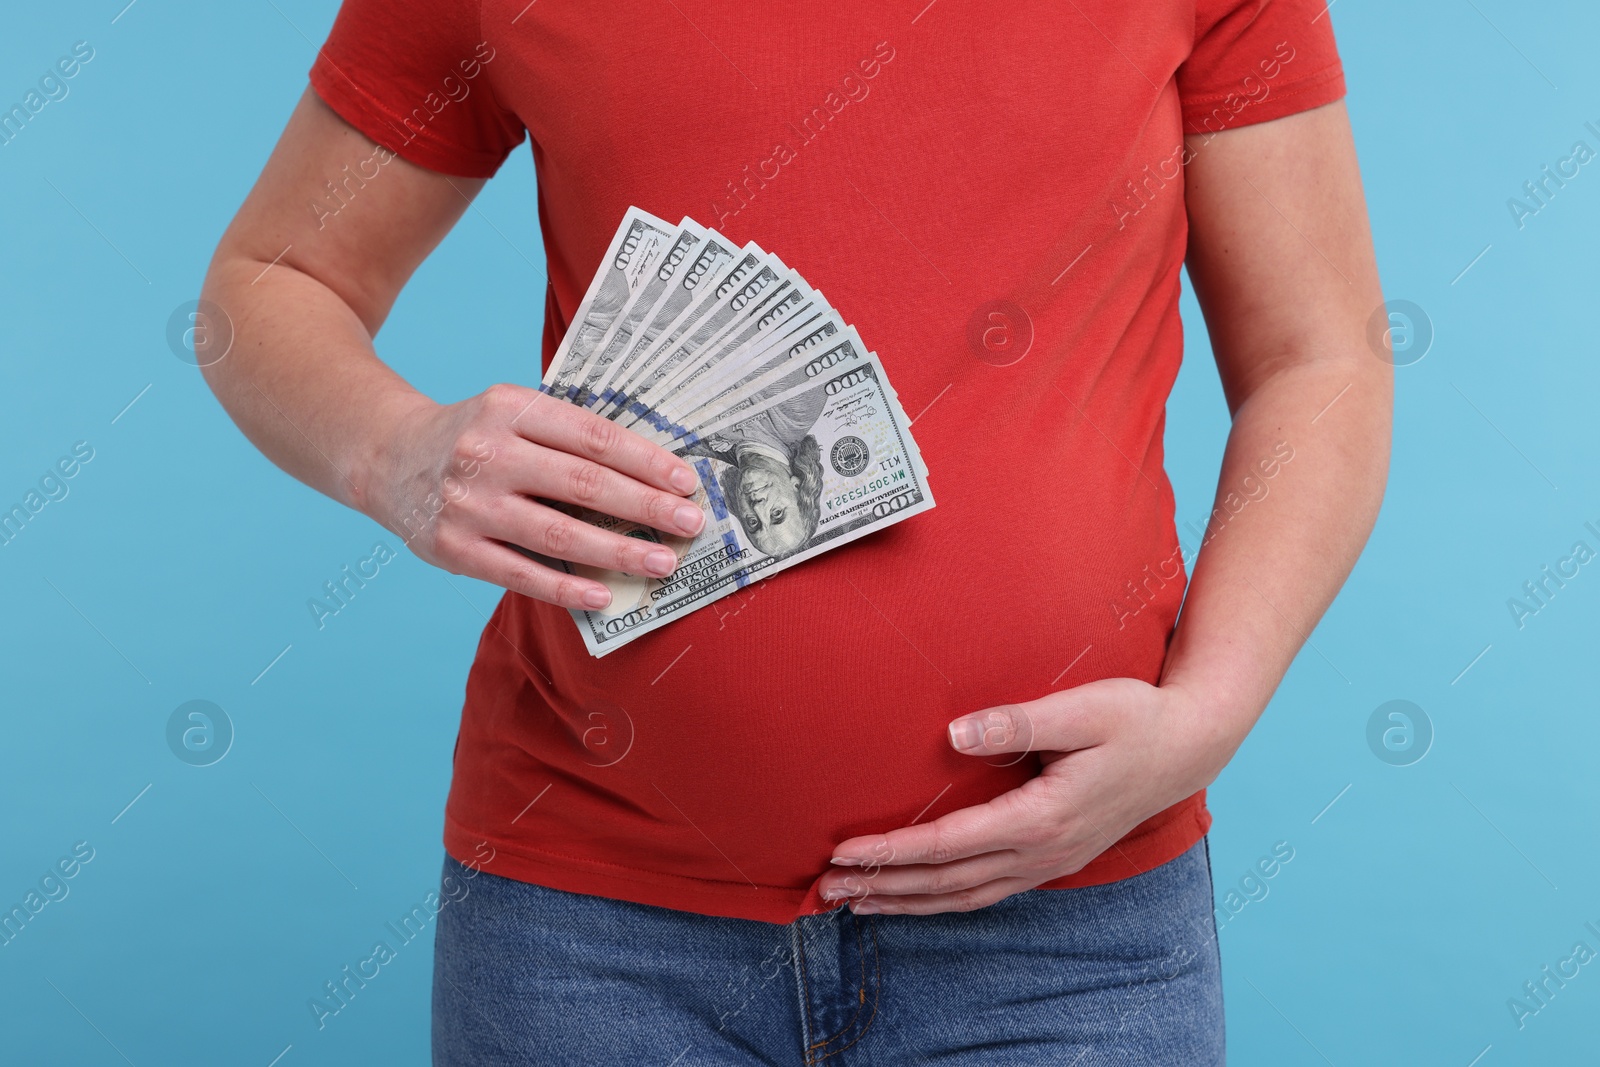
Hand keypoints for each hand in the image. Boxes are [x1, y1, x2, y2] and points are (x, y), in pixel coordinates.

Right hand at [361, 383, 705, 609]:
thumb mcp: (511, 413)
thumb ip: (565, 438)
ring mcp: (468, 503)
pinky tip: (604, 594)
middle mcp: (486, 452)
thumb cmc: (472, 436)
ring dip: (617, 551)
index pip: (593, 437)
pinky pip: (520, 573)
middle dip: (645, 507)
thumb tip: (648, 477)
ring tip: (660, 561)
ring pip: (557, 533)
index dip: (646, 461)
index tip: (686, 482)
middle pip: (583, 484)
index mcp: (510, 408)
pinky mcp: (453, 548)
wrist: (385, 455)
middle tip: (689, 524)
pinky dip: (566, 588)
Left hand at [820, 678, 1241, 914]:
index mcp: (1042, 818)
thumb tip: (955, 735)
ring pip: (964, 896)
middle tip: (825, 888)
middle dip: (884, 886)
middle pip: (948, 882)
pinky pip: (985, 891)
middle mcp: (1042, 852)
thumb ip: (1016, 723)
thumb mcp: (1081, 709)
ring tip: (854, 903)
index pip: (950, 844)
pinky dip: (942, 900)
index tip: (845, 852)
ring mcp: (1048, 862)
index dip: (893, 851)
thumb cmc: (1134, 719)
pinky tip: (914, 897)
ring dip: (907, 901)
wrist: (1188, 746)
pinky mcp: (1051, 859)